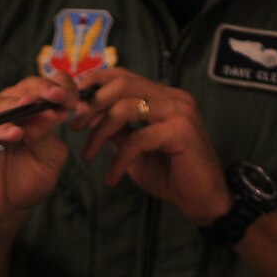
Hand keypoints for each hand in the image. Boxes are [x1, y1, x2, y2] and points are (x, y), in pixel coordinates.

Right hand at [0, 75, 77, 220]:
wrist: (5, 206)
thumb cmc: (29, 179)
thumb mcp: (49, 159)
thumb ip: (50, 136)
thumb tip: (56, 111)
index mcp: (36, 110)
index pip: (48, 87)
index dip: (61, 87)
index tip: (73, 98)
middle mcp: (12, 109)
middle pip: (26, 87)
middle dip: (43, 89)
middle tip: (58, 95)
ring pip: (1, 101)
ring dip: (17, 104)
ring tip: (31, 107)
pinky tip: (15, 133)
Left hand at [72, 68, 231, 225]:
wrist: (204, 201)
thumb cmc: (170, 174)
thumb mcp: (135, 148)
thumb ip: (117, 129)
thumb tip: (87, 114)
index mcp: (163, 96)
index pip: (124, 75)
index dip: (94, 82)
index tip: (72, 102)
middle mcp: (174, 97)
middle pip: (122, 84)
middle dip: (92, 104)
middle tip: (75, 126)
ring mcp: (180, 111)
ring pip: (126, 108)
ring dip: (100, 132)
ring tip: (88, 155)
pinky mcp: (182, 131)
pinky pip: (138, 139)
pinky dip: (119, 159)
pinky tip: (112, 178)